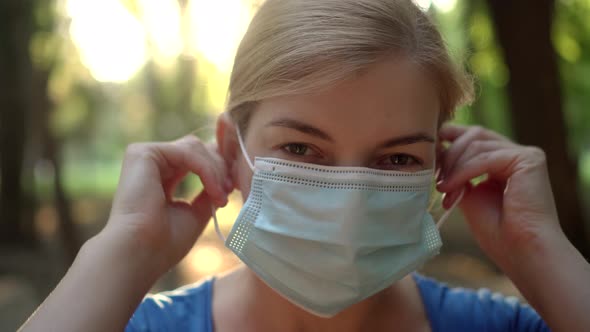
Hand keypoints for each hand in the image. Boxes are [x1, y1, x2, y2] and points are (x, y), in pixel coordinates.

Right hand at [103, 135, 232, 275]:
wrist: (140, 253)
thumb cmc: (164, 243)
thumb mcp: (196, 213)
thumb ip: (209, 192)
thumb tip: (227, 178)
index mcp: (162, 177)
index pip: (196, 158)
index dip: (219, 167)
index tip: (233, 188)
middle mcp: (152, 164)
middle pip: (198, 148)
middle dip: (220, 167)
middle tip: (231, 190)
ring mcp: (145, 156)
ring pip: (195, 147)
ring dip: (215, 170)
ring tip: (221, 197)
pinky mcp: (143, 153)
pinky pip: (187, 151)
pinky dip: (206, 170)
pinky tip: (214, 191)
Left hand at [436, 125, 565, 270]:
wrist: (521, 251)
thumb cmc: (497, 232)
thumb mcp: (468, 196)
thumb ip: (457, 174)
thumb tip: (437, 153)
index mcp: (503, 160)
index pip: (473, 136)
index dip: (448, 140)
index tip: (428, 158)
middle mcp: (516, 153)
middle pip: (474, 135)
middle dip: (449, 154)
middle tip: (436, 179)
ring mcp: (524, 154)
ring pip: (477, 144)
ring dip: (454, 167)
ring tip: (444, 189)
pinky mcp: (529, 159)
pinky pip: (486, 156)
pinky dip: (464, 171)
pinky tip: (453, 188)